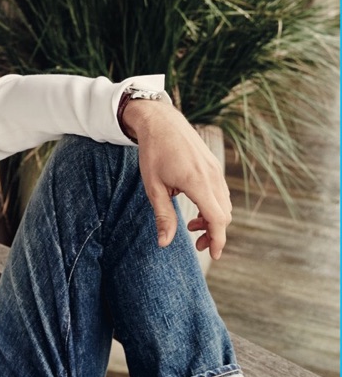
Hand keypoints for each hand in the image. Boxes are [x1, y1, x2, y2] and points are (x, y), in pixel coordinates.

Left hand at [122, 100, 231, 260]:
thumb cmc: (153, 153)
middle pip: (224, 214)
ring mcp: (215, 169)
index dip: (218, 240)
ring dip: (213, 219)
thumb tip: (164, 243)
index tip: (213, 255)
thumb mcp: (153, 187)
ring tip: (192, 224)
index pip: (217, 219)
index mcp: (197, 182)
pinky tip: (196, 205)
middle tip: (196, 243)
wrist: (160, 121)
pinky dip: (213, 205)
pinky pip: (221, 192)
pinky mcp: (213, 165)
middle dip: (214, 233)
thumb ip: (163, 216)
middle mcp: (212, 176)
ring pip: (224, 204)